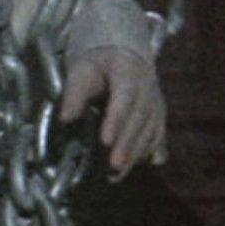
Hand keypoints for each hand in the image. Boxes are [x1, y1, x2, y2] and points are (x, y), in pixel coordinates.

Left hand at [59, 45, 166, 181]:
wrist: (122, 52)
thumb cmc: (98, 62)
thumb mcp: (81, 70)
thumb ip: (74, 94)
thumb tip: (65, 119)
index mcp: (129, 72)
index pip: (125, 98)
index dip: (116, 120)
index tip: (104, 141)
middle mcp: (148, 88)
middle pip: (139, 118)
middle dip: (126, 144)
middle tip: (113, 166)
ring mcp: (156, 102)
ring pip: (150, 130)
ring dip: (135, 154)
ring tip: (118, 173)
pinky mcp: (158, 114)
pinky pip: (156, 135)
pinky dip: (145, 152)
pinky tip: (132, 166)